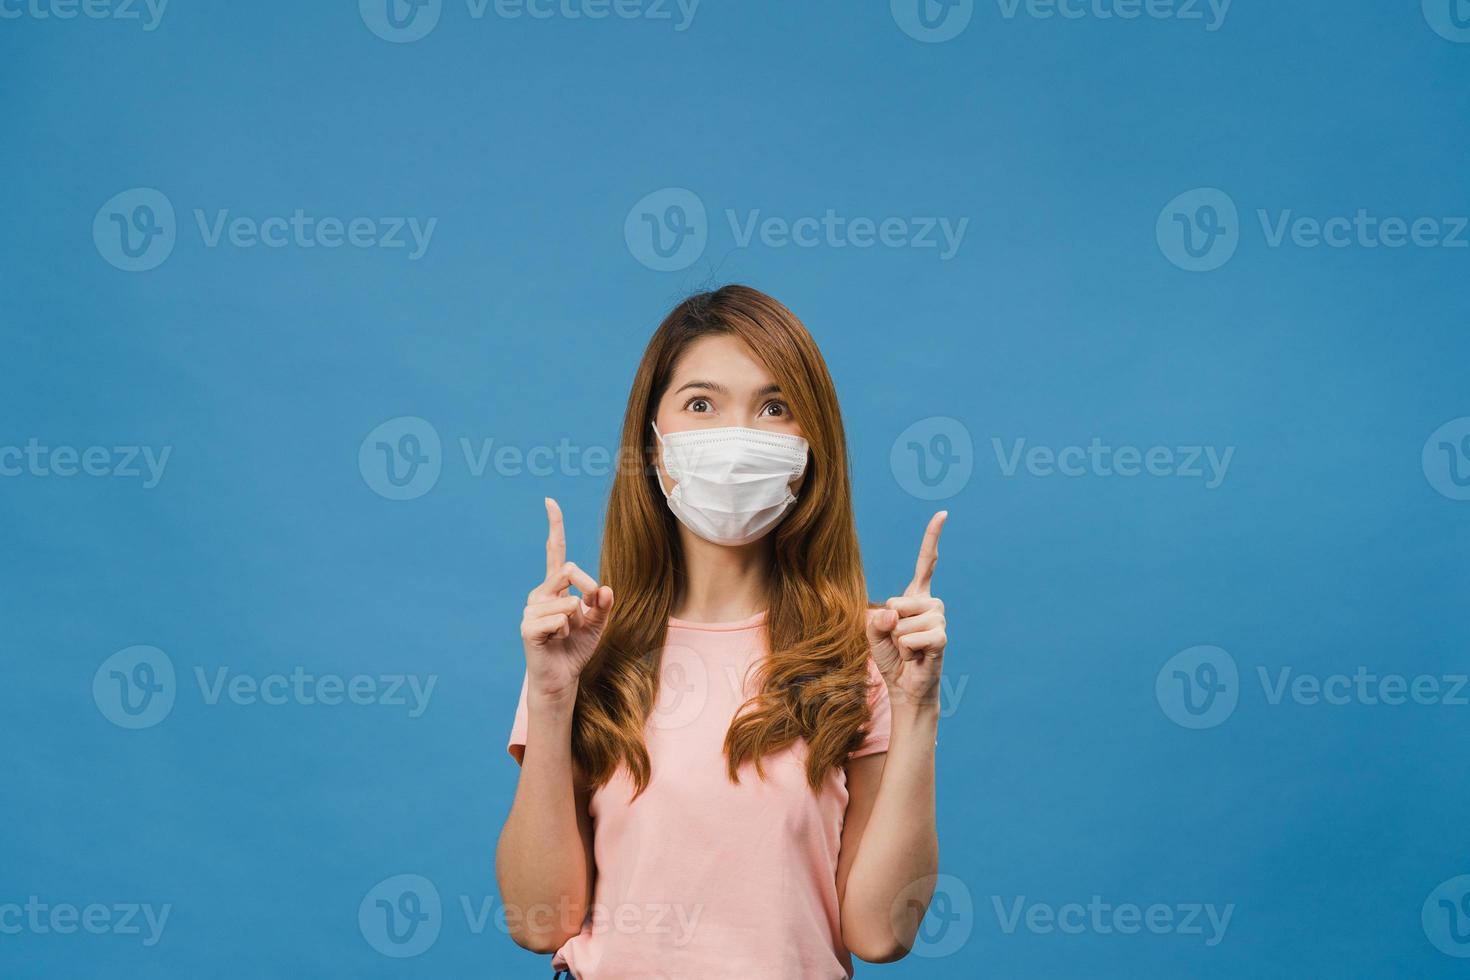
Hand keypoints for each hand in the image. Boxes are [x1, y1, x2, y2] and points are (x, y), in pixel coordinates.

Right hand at [519, 497, 613, 704]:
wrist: (562, 677)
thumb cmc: (576, 648)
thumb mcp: (598, 623)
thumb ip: (603, 605)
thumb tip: (605, 589)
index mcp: (555, 587)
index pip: (554, 552)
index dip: (554, 527)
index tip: (550, 501)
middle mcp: (540, 593)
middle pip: (570, 571)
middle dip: (589, 589)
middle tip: (589, 611)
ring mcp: (531, 608)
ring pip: (569, 602)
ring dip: (576, 621)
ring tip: (565, 635)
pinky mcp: (528, 626)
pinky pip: (559, 619)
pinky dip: (565, 632)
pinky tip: (555, 641)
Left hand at [865, 511, 947, 707]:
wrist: (903, 685)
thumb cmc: (889, 655)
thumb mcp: (872, 631)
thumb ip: (876, 618)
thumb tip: (893, 613)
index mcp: (915, 596)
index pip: (926, 562)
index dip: (932, 538)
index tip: (943, 514)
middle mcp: (932, 603)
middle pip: (897, 601)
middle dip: (889, 624)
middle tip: (899, 641)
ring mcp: (939, 620)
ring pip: (902, 623)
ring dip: (898, 641)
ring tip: (908, 650)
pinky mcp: (941, 639)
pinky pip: (912, 638)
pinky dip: (906, 650)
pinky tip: (916, 657)